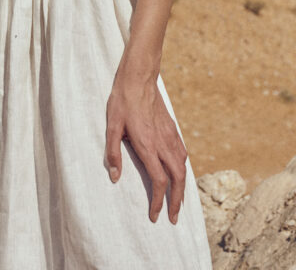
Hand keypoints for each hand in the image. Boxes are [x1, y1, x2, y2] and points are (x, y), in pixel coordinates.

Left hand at [104, 72, 187, 224]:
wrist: (139, 77)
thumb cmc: (122, 100)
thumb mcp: (111, 125)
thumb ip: (113, 152)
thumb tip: (115, 177)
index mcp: (148, 145)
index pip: (158, 181)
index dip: (158, 202)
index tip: (155, 216)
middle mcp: (163, 143)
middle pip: (177, 179)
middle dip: (177, 201)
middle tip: (174, 218)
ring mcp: (170, 135)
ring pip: (183, 167)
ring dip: (183, 187)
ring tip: (179, 200)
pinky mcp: (172, 127)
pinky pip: (183, 153)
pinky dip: (183, 168)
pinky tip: (180, 171)